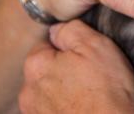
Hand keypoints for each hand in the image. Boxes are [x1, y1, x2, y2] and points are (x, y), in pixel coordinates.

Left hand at [19, 20, 133, 113]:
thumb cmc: (106, 89)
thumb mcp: (95, 45)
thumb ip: (71, 30)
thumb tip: (58, 28)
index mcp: (37, 64)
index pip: (45, 44)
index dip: (67, 47)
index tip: (84, 54)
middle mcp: (28, 91)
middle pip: (44, 70)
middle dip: (61, 69)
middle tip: (88, 74)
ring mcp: (34, 113)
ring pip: (47, 92)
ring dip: (62, 91)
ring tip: (87, 94)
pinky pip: (52, 110)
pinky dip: (64, 108)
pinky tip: (82, 107)